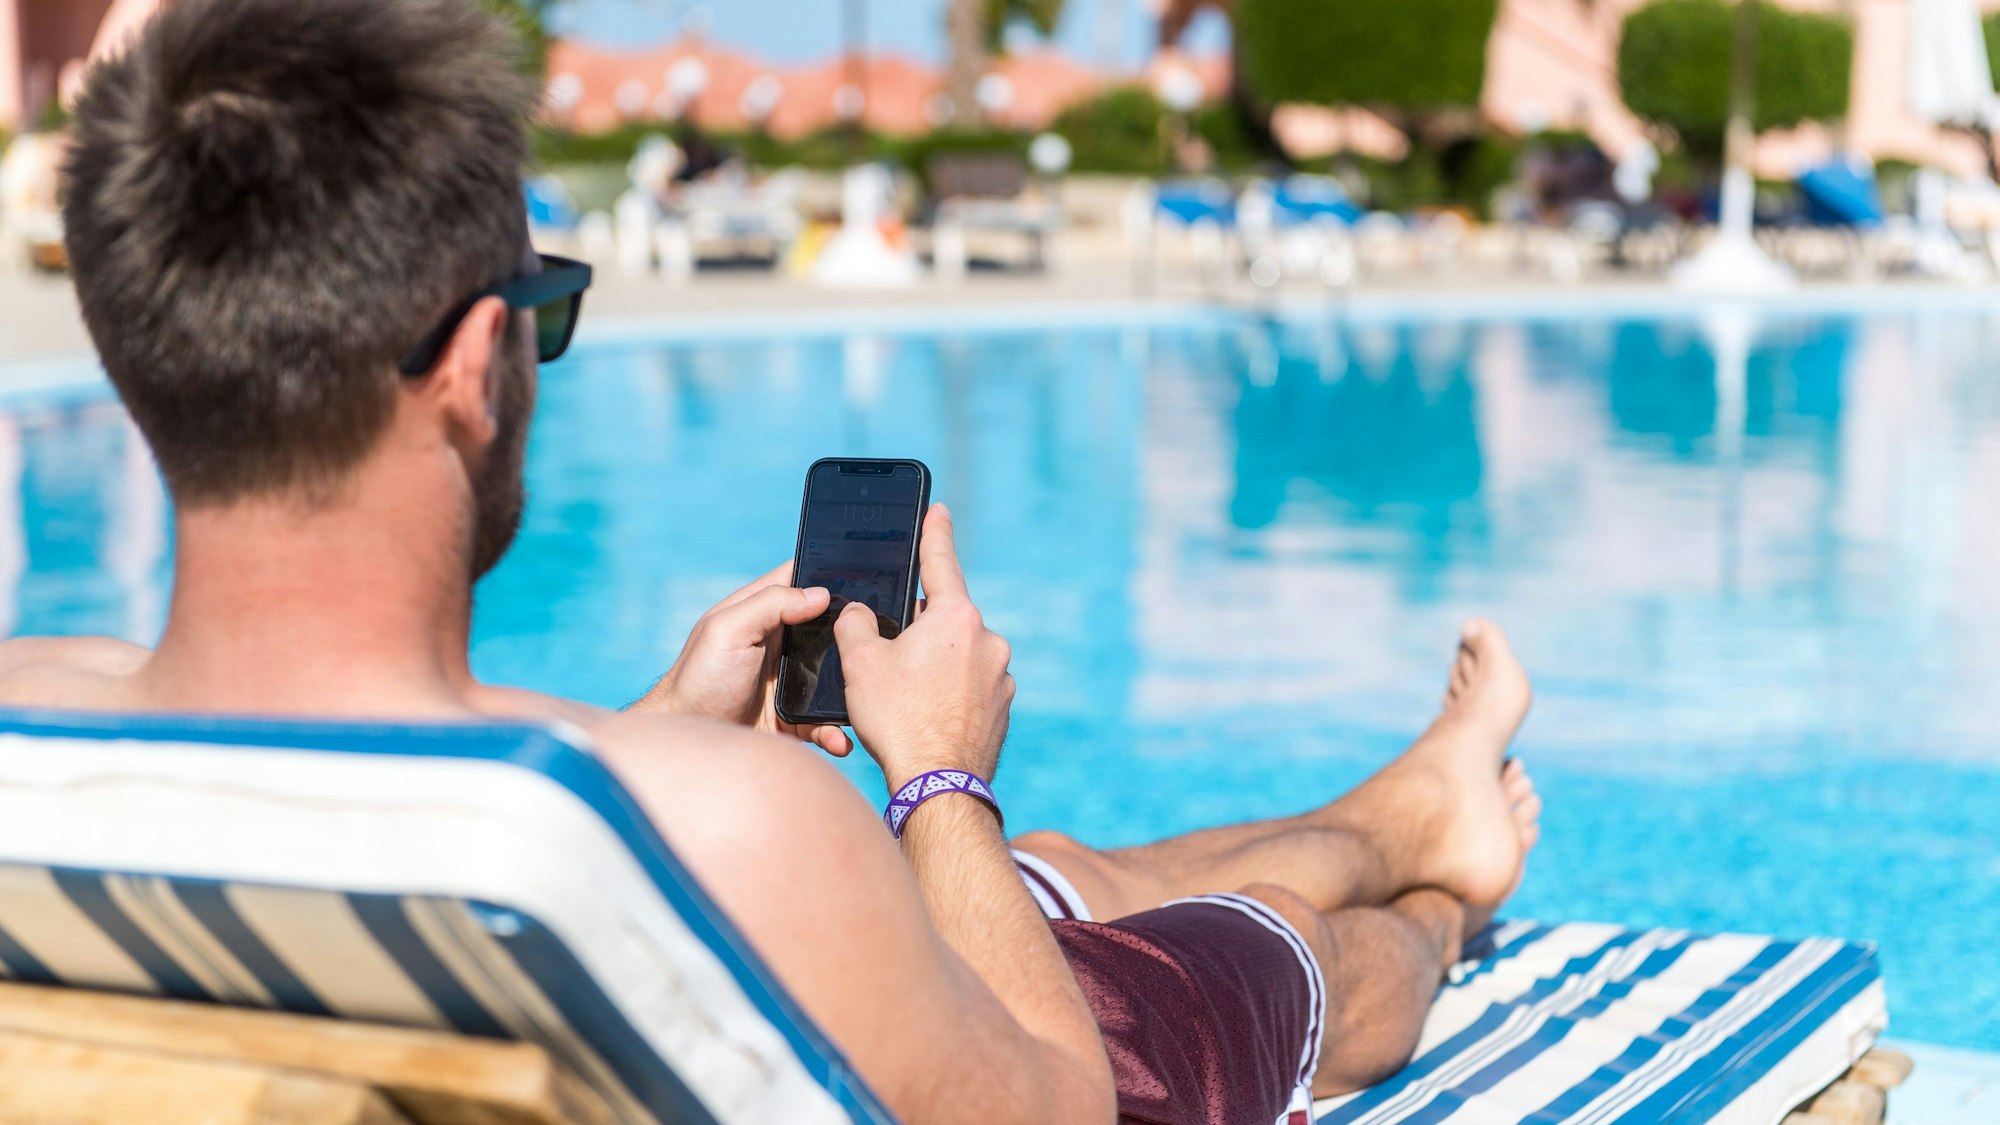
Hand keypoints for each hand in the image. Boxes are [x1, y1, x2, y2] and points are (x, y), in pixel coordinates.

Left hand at [633, 562, 851, 754]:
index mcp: (761, 613)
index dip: (828, 574)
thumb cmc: (699, 680)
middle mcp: (779, 644)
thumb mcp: (727, 630)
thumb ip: (770, 604)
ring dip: (849, 688)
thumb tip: (821, 594)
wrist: (694, 745)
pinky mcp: (792, 718)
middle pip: (828, 628)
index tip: (865, 574)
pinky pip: (823, 721)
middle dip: (853, 633)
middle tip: (880, 638)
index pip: (800, 580)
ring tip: (863, 698)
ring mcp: (788, 681)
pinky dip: (835, 731)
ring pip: (833, 677)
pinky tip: (839, 740)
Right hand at [835, 505, 1013, 791]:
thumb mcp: (861, 664)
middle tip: (888, 657)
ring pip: (958, 657)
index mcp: (956, 618)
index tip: (939, 511)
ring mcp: (1001, 677)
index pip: (941, 563)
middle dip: (918, 631)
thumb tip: (859, 614)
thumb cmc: (899, 720)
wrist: (939, 786)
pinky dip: (949, 695)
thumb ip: (856, 625)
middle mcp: (988, 641)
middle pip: (945, 620)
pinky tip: (925, 718)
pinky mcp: (1003, 709)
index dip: (935, 534)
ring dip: (934, 667)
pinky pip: (970, 689)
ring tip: (904, 699)